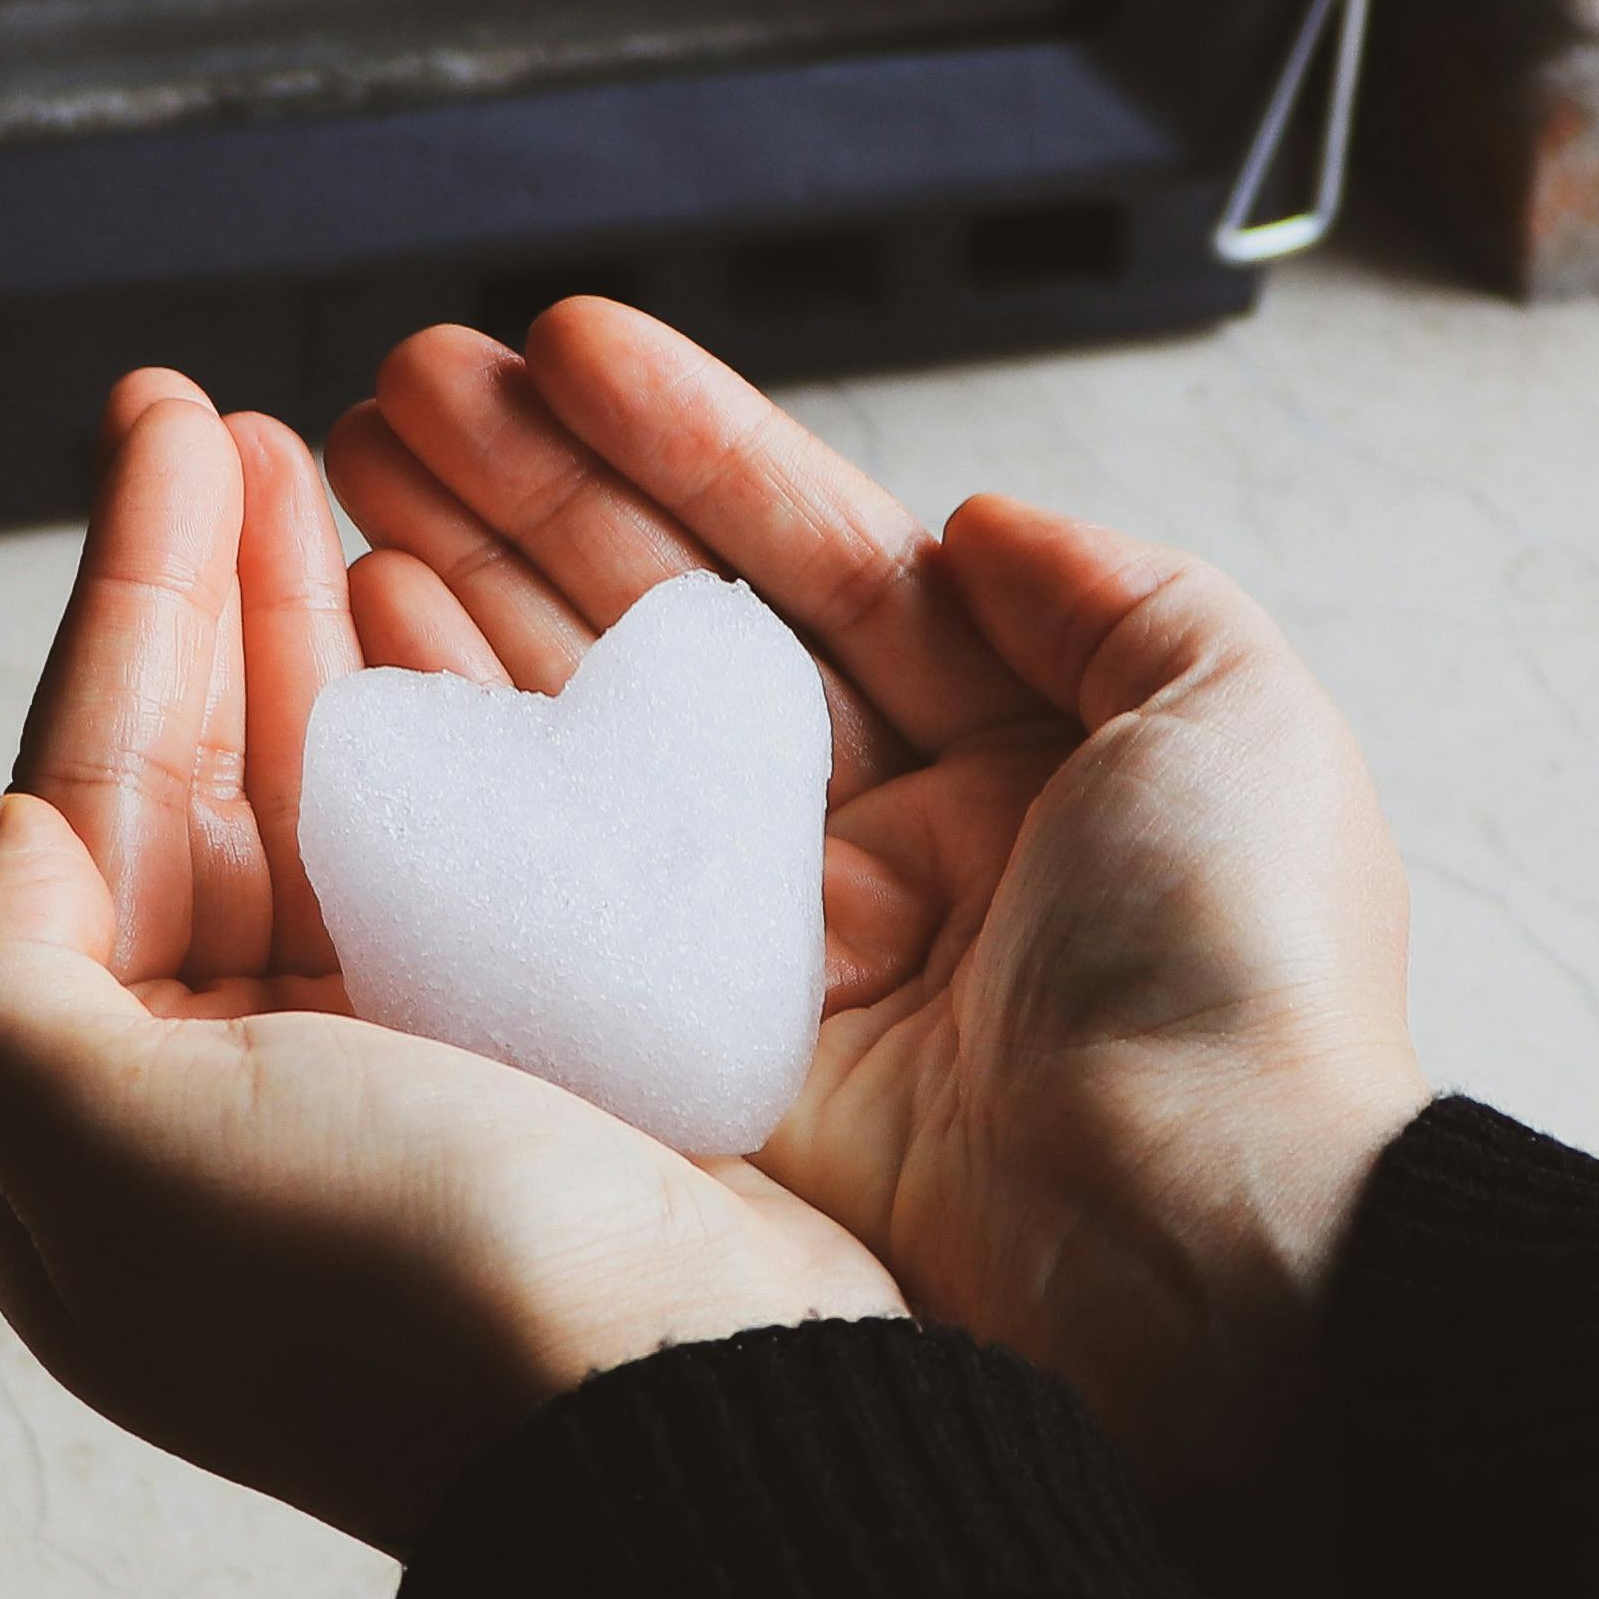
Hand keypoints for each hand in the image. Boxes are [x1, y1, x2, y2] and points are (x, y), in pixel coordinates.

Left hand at [0, 370, 896, 1550]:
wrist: (691, 1428)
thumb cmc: (407, 1305)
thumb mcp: (109, 1151)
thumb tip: (0, 837)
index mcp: (92, 1138)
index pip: (79, 802)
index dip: (128, 601)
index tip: (167, 428)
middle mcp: (225, 1115)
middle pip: (196, 787)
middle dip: (214, 594)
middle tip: (240, 422)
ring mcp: (389, 1093)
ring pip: (329, 804)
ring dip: (323, 637)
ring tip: (340, 483)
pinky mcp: (541, 1083)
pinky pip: (468, 857)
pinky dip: (457, 727)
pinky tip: (463, 634)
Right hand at [330, 304, 1422, 1497]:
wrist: (1203, 1255)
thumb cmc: (1248, 992)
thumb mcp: (1240, 722)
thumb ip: (1116, 594)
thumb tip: (983, 518)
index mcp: (1007, 764)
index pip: (814, 560)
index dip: (686, 446)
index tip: (566, 343)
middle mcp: (873, 850)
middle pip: (666, 627)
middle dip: (530, 492)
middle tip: (410, 380)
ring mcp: (763, 955)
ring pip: (580, 730)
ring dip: (460, 587)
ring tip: (350, 466)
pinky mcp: (678, 1062)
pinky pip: (537, 883)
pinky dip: (445, 760)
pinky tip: (363, 638)